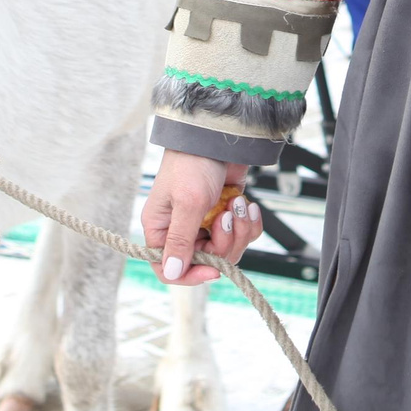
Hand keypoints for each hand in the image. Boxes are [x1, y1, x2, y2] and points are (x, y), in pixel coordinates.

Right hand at [140, 150, 257, 287]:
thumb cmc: (193, 163)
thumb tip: (171, 273)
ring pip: (228, 248)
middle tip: (226, 218)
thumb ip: (181, 241)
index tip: (213, 269)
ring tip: (237, 205)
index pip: (170, 269)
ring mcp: (206, 222)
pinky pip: (242, 233)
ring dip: (239, 230)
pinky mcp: (227, 213)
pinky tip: (245, 204)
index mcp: (162, 228)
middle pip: (206, 261)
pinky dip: (248, 221)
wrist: (219, 136)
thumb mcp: (187, 203)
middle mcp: (182, 229)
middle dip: (224, 244)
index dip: (192, 275)